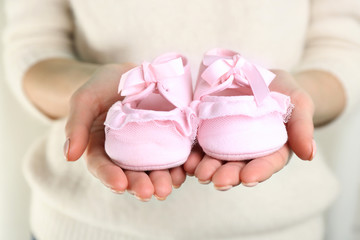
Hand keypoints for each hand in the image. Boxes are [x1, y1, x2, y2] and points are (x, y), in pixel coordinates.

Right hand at [65, 64, 185, 200]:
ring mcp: (150, 146)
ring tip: (171, 184)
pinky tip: (188, 167)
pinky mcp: (170, 136)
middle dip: (141, 184)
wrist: (130, 73)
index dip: (110, 177)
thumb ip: (76, 125)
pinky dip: (183, 162)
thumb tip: (70, 156)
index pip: (103, 166)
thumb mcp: (85, 99)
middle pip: (132, 174)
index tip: (119, 184)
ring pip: (156, 168)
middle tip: (150, 192)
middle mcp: (126, 153)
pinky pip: (177, 152)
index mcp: (102, 148)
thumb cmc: (103, 86)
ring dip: (164, 179)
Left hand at [184, 69, 315, 188]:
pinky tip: (186, 159)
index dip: (258, 172)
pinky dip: (193, 153)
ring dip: (207, 168)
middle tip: (217, 181)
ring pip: (217, 160)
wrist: (260, 77)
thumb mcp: (299, 102)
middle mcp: (248, 151)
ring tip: (197, 172)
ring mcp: (227, 142)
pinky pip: (200, 145)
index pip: (267, 164)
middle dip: (228, 175)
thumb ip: (303, 126)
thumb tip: (309, 155)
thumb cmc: (285, 92)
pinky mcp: (209, 131)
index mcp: (272, 149)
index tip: (248, 179)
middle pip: (239, 167)